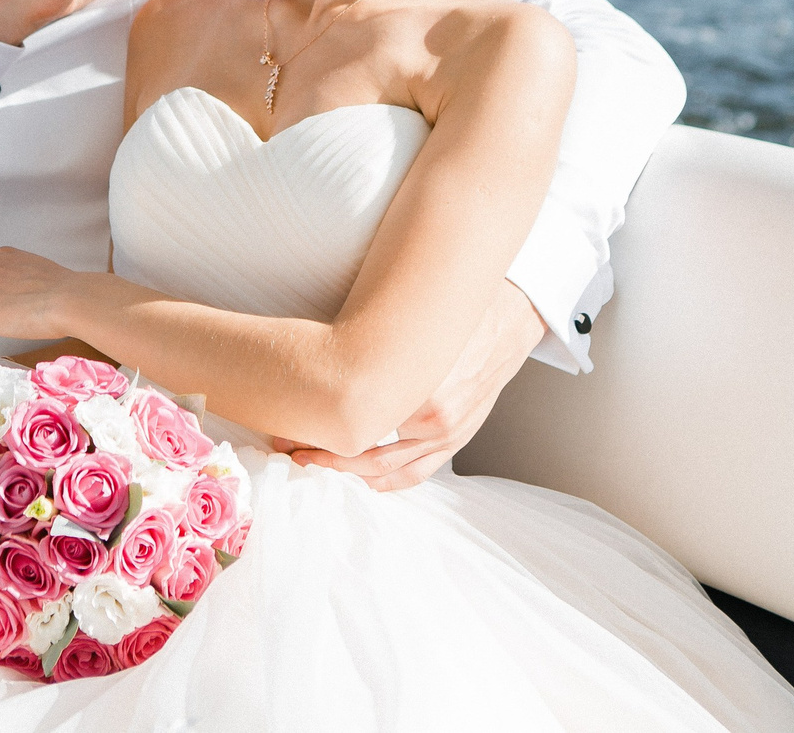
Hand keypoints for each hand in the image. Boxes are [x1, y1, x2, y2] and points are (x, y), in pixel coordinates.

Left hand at [275, 282, 540, 491]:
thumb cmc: (452, 312)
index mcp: (417, 391)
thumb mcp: (406, 324)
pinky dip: (387, 481)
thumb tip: (317, 362)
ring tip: (312, 460)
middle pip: (363, 452)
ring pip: (386, 469)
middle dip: (320, 452)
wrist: (509, 316)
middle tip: (287, 444)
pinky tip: (363, 479)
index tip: (284, 425)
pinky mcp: (457, 439)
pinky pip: (417, 473)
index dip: (312, 428)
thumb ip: (370, 351)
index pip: (351, 424)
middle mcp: (432, 421)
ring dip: (345, 469)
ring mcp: (447, 435)